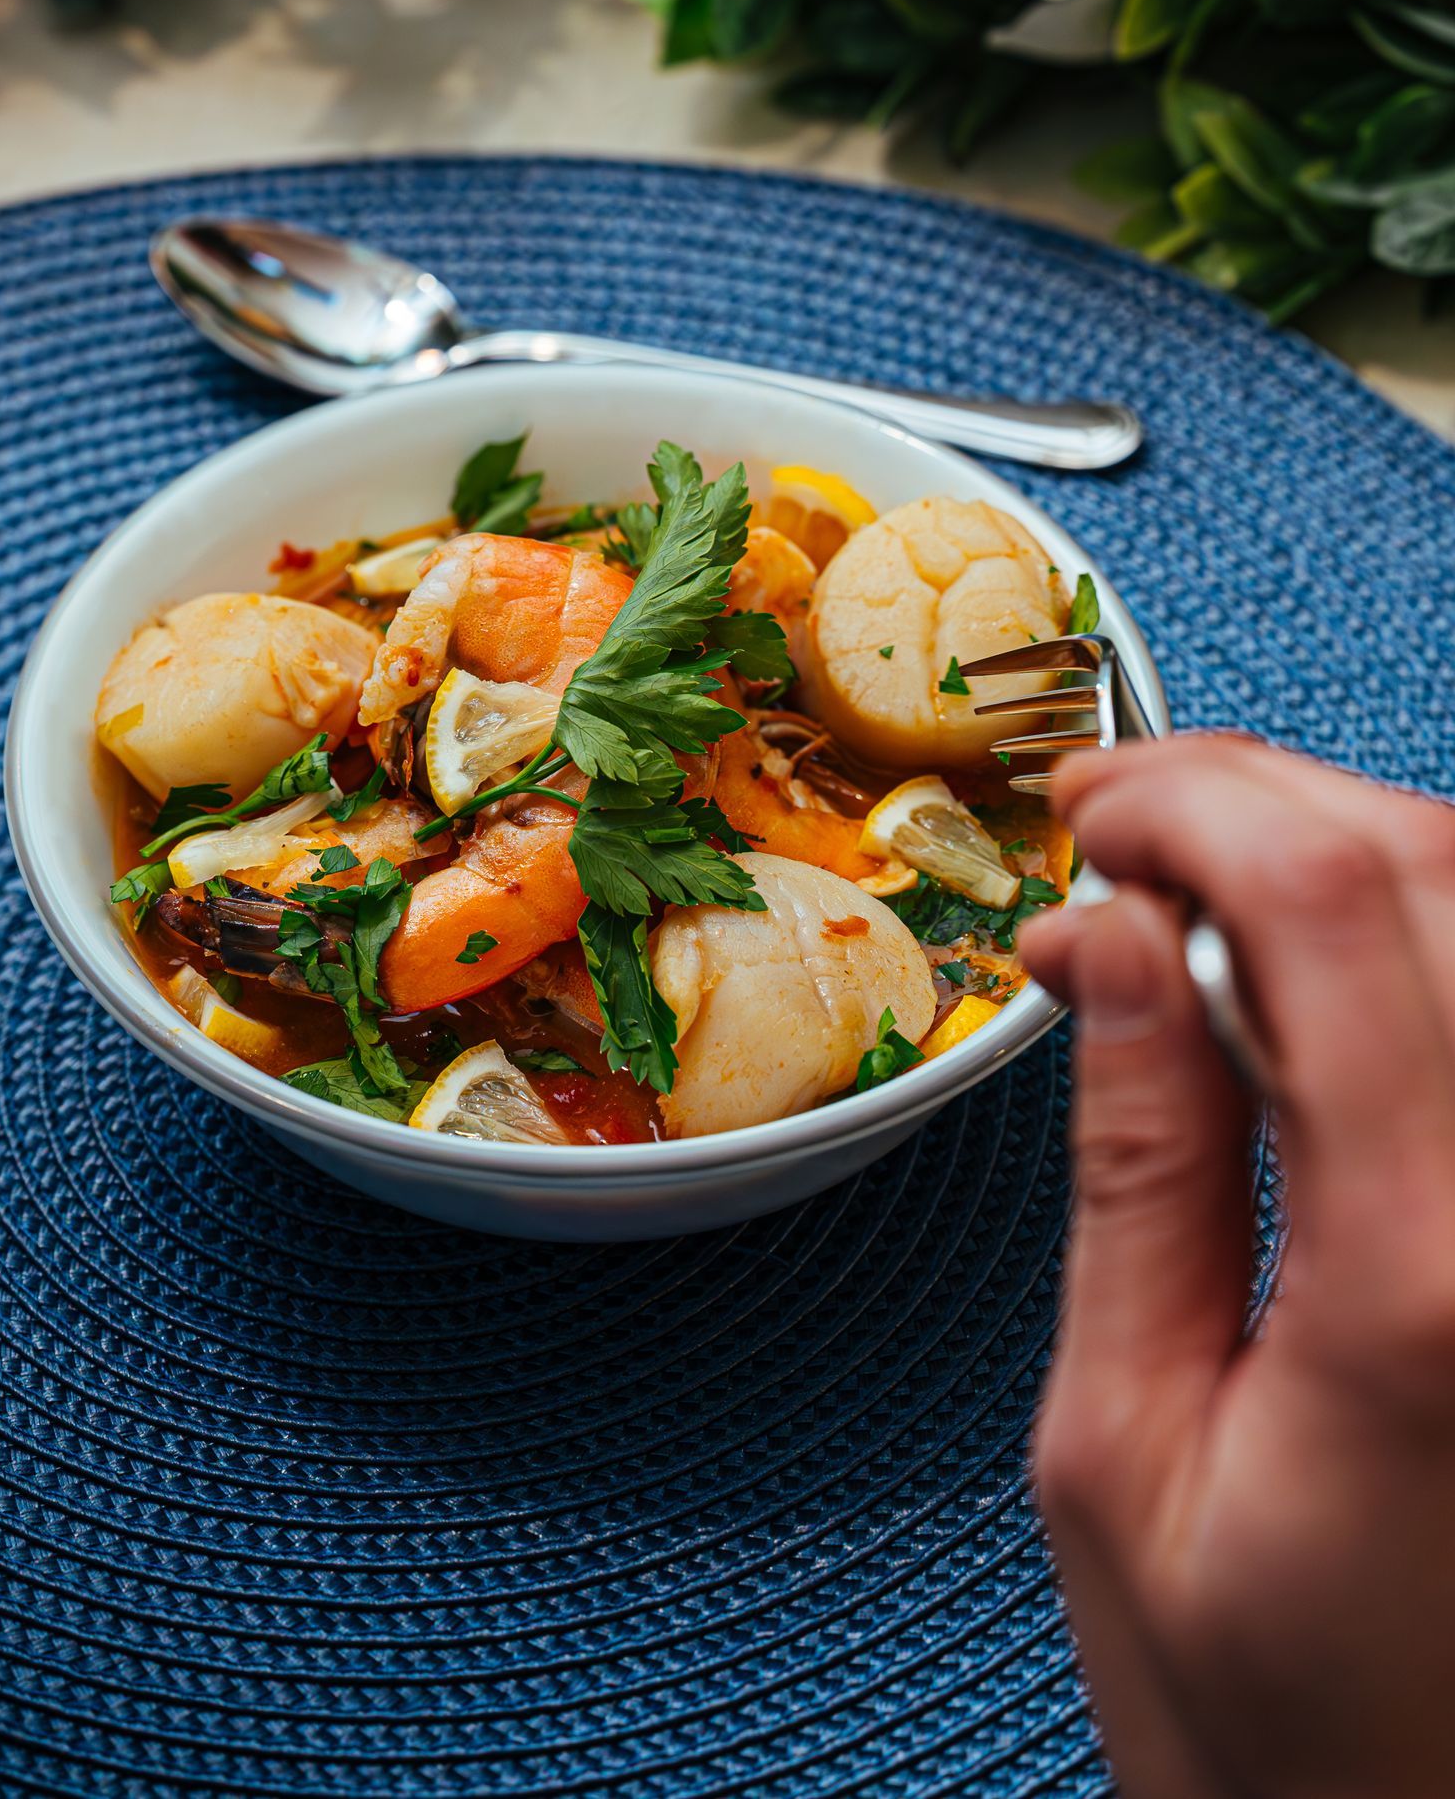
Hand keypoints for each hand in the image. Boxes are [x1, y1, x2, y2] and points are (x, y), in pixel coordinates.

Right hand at [1019, 734, 1454, 1798]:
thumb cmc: (1280, 1728)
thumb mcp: (1122, 1451)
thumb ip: (1141, 1168)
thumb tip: (1116, 944)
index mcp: (1420, 1277)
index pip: (1332, 901)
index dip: (1193, 803)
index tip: (1086, 816)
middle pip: (1438, 867)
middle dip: (1263, 799)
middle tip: (1129, 833)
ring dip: (1349, 862)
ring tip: (1209, 911)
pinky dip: (1418, 960)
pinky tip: (1327, 1002)